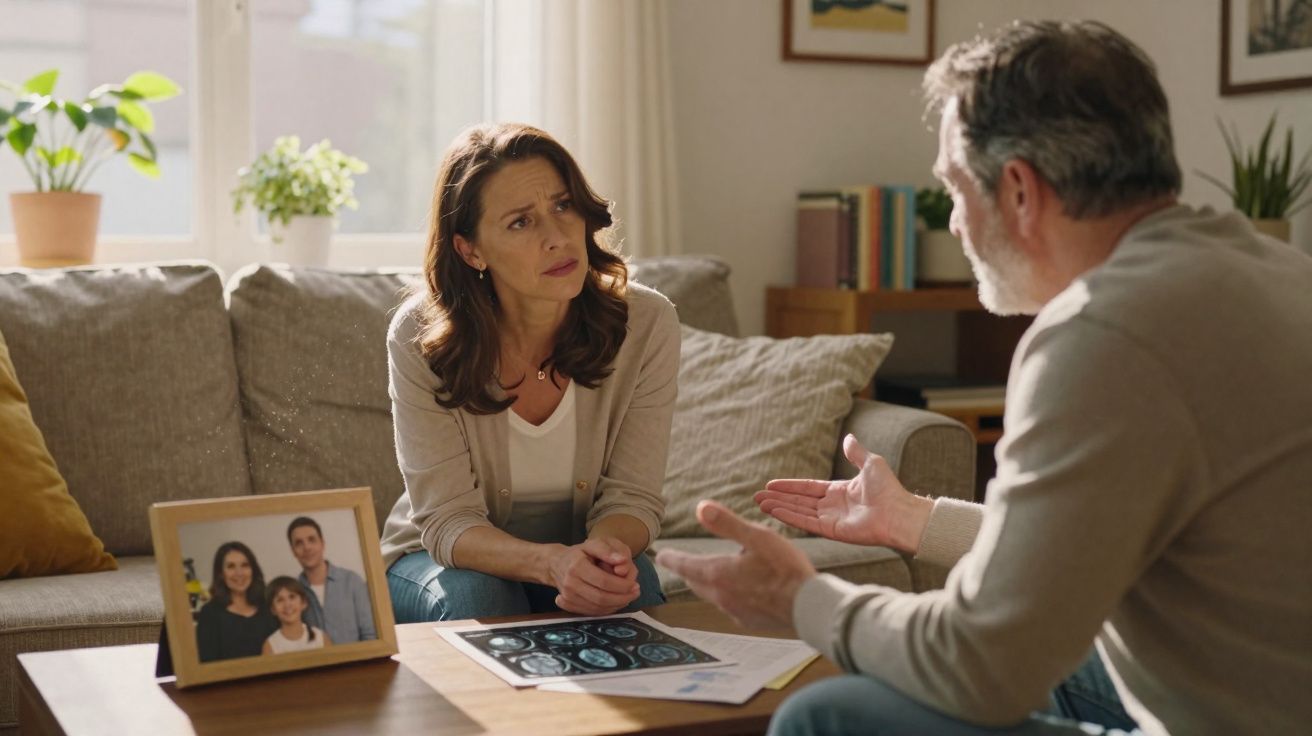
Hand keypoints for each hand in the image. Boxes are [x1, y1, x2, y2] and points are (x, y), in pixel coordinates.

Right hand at [550, 536, 639, 615]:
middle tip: (636, 592)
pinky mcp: (568, 605)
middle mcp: (570, 583)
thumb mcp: (594, 543)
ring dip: (617, 605)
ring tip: (629, 596)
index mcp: (576, 566)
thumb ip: (609, 550)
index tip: (635, 583)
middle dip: (622, 597)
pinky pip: (592, 612)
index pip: (604, 581)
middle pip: (601, 598)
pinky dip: (608, 609)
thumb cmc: (580, 552)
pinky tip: (616, 601)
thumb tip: (623, 561)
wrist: (556, 563)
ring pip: (597, 608)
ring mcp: (567, 596)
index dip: (622, 585)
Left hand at [655, 500, 814, 628]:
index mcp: (717, 574)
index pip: (685, 565)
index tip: (661, 556)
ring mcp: (735, 611)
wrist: (809, 606)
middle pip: (696, 582)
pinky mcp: (749, 621)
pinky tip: (742, 589)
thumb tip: (701, 508)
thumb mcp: (757, 537)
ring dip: (709, 582)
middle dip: (689, 571)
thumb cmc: (785, 569)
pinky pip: (730, 605)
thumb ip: (727, 523)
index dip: (672, 559)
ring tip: (713, 572)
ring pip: (712, 594)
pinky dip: (729, 594)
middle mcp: (721, 596)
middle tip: (684, 563)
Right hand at [754, 434, 931, 552]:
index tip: (771, 484)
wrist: (900, 512)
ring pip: (798, 512)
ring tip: (759, 503)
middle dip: (778, 498)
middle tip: (757, 496)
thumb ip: (856, 452)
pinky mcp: (831, 531)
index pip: (808, 488)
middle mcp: (832, 507)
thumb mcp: (870, 463)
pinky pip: (806, 523)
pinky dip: (789, 517)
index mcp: (839, 491)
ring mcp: (831, 520)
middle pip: (799, 501)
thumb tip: (849, 437)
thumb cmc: (889, 489)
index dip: (790, 486)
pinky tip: (774, 511)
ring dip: (779, 507)